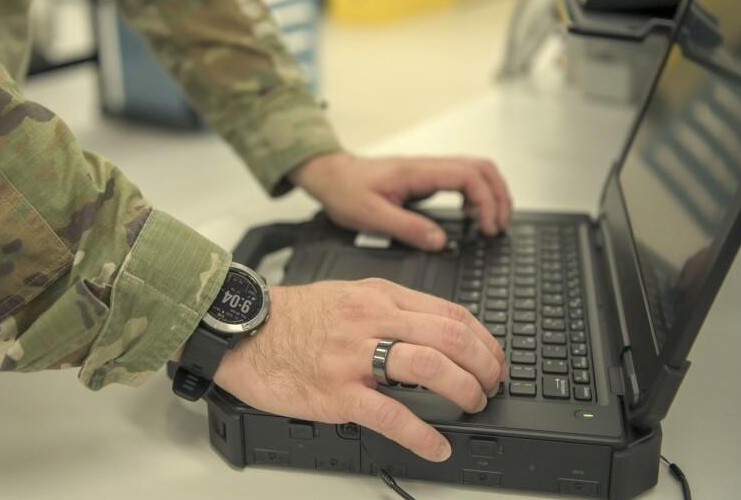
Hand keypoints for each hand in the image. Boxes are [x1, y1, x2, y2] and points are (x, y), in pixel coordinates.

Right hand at [213, 279, 505, 461]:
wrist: (247, 332)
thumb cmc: (296, 316)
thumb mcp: (350, 295)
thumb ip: (392, 308)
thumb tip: (435, 330)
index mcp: (380, 297)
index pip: (449, 313)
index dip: (483, 339)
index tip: (493, 357)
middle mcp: (373, 321)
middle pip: (449, 338)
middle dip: (484, 365)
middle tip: (492, 384)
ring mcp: (355, 357)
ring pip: (429, 368)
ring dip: (463, 390)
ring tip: (472, 405)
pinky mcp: (337, 392)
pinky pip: (390, 414)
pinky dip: (422, 435)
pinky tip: (437, 446)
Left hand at [289, 152, 511, 250]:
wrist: (330, 176)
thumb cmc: (345, 191)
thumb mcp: (370, 216)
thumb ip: (407, 228)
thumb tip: (440, 241)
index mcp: (417, 172)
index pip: (468, 176)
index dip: (486, 200)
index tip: (486, 227)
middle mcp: (427, 166)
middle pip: (482, 168)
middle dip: (499, 196)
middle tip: (499, 226)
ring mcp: (429, 170)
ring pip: (476, 170)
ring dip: (492, 193)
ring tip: (493, 222)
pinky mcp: (426, 177)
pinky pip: (463, 178)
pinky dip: (477, 195)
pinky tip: (472, 215)